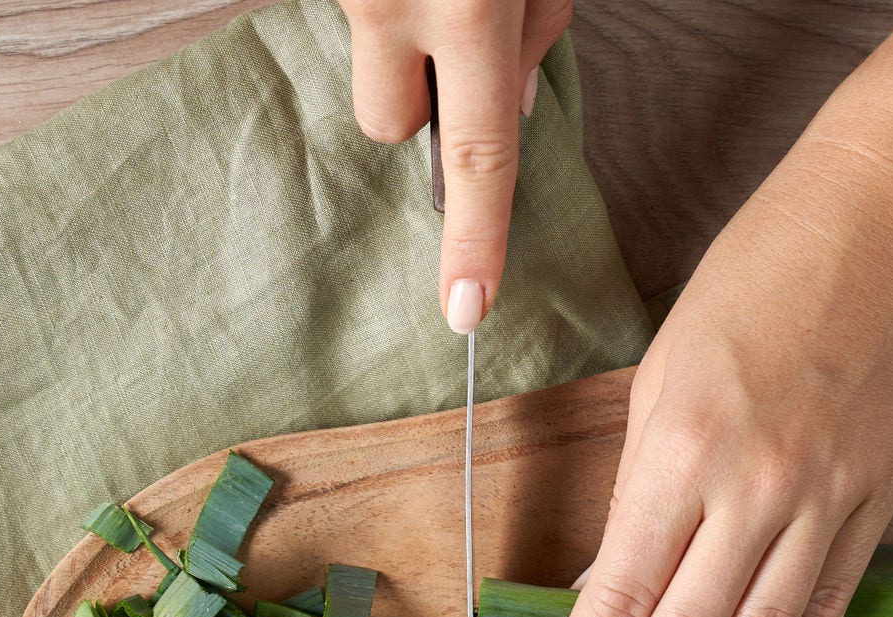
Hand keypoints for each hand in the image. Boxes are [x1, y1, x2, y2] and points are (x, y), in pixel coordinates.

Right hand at [339, 0, 570, 331]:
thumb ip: (534, 34)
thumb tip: (514, 104)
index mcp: (466, 8)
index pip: (476, 157)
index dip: (474, 240)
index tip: (465, 309)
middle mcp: (394, 4)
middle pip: (386, 124)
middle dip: (420, 103)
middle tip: (454, 37)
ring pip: (366, 69)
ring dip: (400, 46)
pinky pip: (358, 16)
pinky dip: (390, 1)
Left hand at [521, 143, 892, 616]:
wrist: (881, 226)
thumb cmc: (753, 281)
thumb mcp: (661, 377)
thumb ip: (635, 492)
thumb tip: (606, 587)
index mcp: (684, 449)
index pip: (622, 597)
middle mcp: (757, 489)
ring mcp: (825, 502)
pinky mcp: (875, 504)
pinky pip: (824, 611)